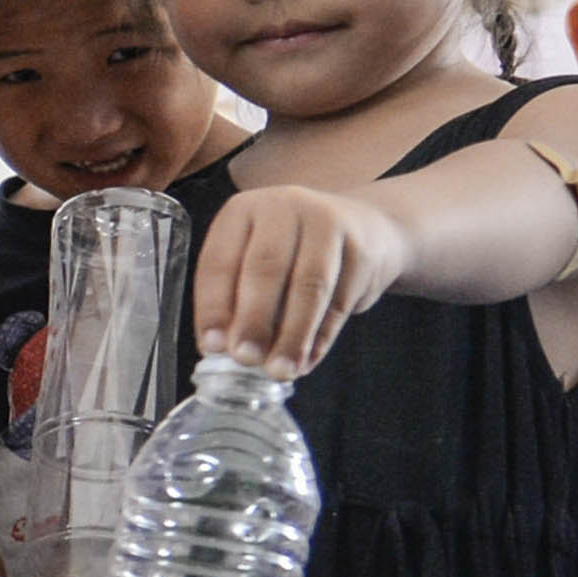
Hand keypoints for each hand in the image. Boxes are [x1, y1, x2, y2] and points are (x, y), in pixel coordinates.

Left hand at [187, 183, 407, 375]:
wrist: (364, 228)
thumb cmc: (294, 252)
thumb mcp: (255, 262)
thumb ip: (237, 299)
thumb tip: (224, 351)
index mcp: (243, 210)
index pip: (220, 260)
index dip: (214, 306)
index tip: (212, 347)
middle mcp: (284, 206)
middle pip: (266, 267)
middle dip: (254, 320)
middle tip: (246, 359)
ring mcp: (327, 222)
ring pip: (309, 285)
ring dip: (293, 335)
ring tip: (280, 370)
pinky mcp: (362, 247)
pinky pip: (339, 299)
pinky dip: (321, 337)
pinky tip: (307, 361)